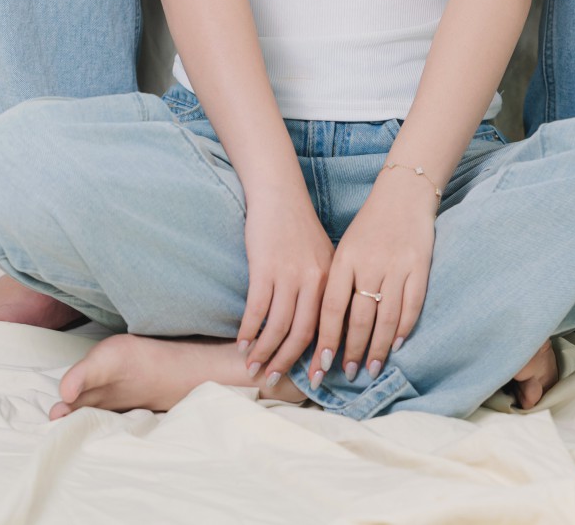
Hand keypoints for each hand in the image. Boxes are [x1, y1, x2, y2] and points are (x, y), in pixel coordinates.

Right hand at [238, 186, 334, 385]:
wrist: (278, 193)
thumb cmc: (297, 227)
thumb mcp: (322, 256)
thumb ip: (322, 288)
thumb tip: (319, 328)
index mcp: (332, 279)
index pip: (328, 327)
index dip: (319, 356)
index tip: (313, 380)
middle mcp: (314, 279)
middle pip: (302, 333)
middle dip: (287, 361)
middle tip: (273, 380)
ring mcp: (289, 274)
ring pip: (278, 326)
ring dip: (264, 350)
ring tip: (253, 366)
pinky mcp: (265, 267)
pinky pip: (257, 309)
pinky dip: (249, 330)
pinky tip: (242, 342)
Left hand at [308, 169, 436, 384]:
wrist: (403, 193)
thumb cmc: (369, 226)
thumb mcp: (346, 248)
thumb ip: (339, 282)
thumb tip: (331, 327)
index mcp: (345, 258)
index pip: (331, 307)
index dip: (327, 339)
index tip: (321, 364)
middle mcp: (370, 264)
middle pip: (360, 318)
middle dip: (353, 351)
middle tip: (349, 373)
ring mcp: (397, 266)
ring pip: (386, 318)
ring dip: (378, 348)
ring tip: (372, 369)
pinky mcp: (420, 267)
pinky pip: (411, 306)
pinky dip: (404, 329)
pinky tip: (396, 346)